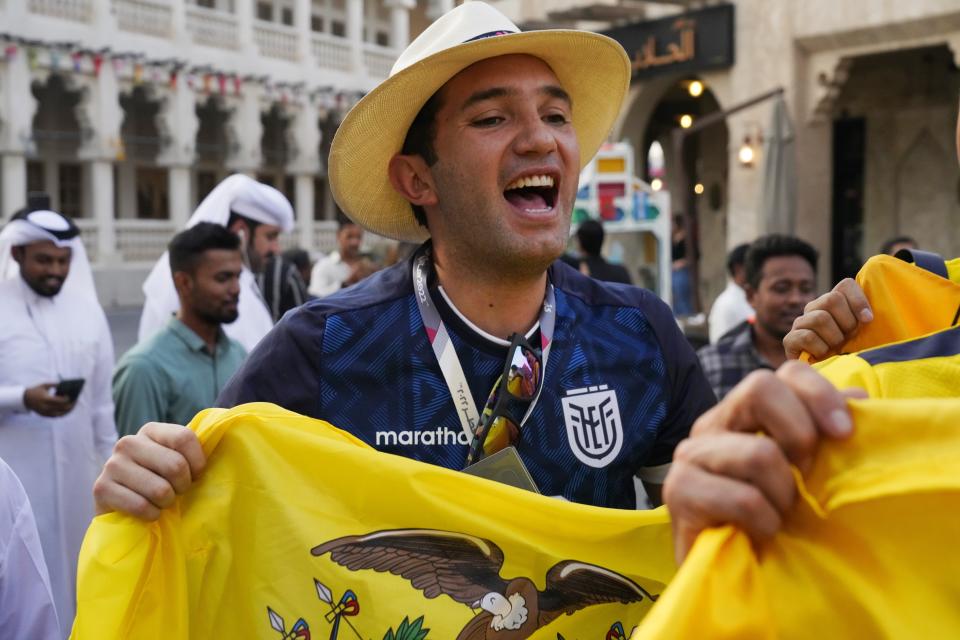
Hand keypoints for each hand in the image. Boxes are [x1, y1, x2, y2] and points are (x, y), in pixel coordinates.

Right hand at [23, 383, 74, 416]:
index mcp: (45, 399)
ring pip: (60, 414)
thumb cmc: (36, 390)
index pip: (59, 401)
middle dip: (70, 404)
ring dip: (68, 410)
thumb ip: (55, 385)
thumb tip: (67, 386)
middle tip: (76, 400)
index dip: (67, 399)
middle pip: (61, 408)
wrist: (24, 399)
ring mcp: (45, 412)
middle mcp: (45, 407)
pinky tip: (68, 408)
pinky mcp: (45, 415)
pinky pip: (57, 415)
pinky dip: (63, 412)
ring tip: (74, 405)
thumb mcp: (44, 385)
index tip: (73, 396)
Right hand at [93, 422, 205, 520]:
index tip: (196, 476)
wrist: (123, 511)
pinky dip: (151, 515)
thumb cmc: (161, 483)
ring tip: (161, 502)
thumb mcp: (176, 462)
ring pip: (160, 489)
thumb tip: (229, 439)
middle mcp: (128, 442)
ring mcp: (112, 464)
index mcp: (151, 430)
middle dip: (182, 486)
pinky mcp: (101, 488)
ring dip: (166, 503)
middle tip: (176, 492)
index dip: (197, 463)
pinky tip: (147, 512)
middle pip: (175, 465)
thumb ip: (193, 451)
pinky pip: (141, 506)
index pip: (184, 438)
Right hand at [662, 361, 865, 564]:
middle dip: (799, 433)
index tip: (845, 434)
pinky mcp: (679, 491)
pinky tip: (761, 532)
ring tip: (779, 515)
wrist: (731, 575)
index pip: (785, 373)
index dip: (820, 395)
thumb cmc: (771, 520)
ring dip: (783, 494)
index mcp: (744, 414)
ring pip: (758, 452)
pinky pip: (742, 497)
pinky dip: (764, 520)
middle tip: (806, 476)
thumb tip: (860, 397)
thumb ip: (827, 434)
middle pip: (760, 388)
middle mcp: (713, 425)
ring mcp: (691, 455)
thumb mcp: (806, 474)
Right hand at [784, 279, 873, 361]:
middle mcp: (815, 307)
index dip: (858, 301)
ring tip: (836, 348)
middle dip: (846, 322)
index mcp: (835, 301)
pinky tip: (822, 355)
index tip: (868, 320)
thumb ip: (868, 317)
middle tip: (848, 337)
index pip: (845, 285)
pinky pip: (806, 336)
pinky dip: (819, 348)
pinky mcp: (790, 339)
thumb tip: (869, 314)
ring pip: (820, 318)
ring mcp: (801, 322)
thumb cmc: (854, 355)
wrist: (834, 378)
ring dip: (834, 338)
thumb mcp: (868, 335)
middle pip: (832, 299)